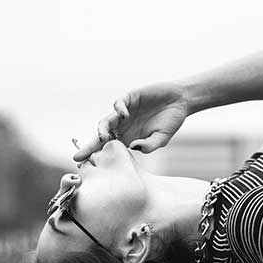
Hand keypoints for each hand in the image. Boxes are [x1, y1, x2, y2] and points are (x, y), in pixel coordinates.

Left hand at [73, 82, 190, 160]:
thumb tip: (133, 147)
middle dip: (90, 146)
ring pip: (106, 121)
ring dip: (102, 129)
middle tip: (82, 155)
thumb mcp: (162, 138)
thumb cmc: (171, 121)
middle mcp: (123, 127)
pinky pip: (118, 105)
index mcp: (129, 138)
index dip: (96, 155)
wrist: (180, 101)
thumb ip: (149, 145)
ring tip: (103, 136)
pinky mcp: (129, 99)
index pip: (109, 148)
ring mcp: (125, 113)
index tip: (83, 164)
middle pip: (102, 137)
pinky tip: (124, 114)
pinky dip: (119, 109)